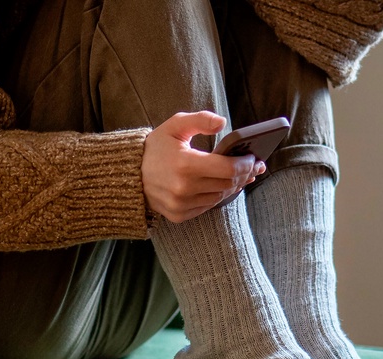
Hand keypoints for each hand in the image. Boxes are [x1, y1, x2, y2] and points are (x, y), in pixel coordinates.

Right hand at [142, 111, 265, 222]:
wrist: (129, 174)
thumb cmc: (155, 147)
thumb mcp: (175, 125)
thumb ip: (200, 120)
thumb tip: (222, 123)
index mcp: (186, 165)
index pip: (229, 168)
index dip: (246, 163)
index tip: (253, 158)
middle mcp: (184, 188)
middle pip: (228, 184)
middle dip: (244, 174)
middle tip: (254, 167)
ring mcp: (181, 204)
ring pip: (220, 196)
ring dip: (233, 186)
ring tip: (241, 176)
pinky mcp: (178, 215)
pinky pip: (207, 207)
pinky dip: (217, 196)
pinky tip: (222, 186)